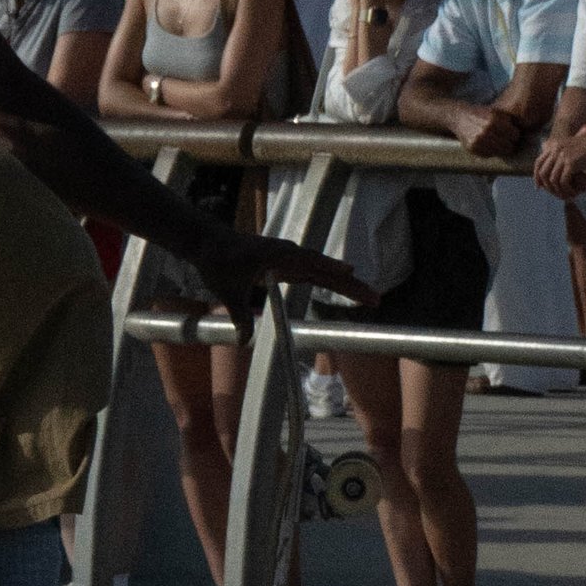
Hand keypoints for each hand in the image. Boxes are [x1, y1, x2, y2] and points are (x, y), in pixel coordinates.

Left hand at [190, 214, 372, 338]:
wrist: (210, 243)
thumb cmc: (218, 262)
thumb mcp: (227, 292)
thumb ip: (239, 317)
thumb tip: (243, 342)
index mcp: (279, 256)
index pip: (312, 265)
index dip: (334, 272)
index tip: (354, 277)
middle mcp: (290, 254)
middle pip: (327, 271)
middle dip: (352, 285)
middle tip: (376, 299)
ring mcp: (291, 258)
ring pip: (326, 272)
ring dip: (347, 283)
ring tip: (370, 296)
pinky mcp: (289, 264)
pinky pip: (316, 273)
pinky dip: (332, 279)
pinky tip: (346, 284)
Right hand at [456, 103, 526, 163]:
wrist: (459, 117)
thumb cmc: (481, 114)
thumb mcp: (495, 111)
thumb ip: (508, 121)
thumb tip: (527, 132)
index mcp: (494, 119)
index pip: (515, 135)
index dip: (515, 135)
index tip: (512, 134)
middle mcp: (486, 130)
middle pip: (509, 145)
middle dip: (509, 143)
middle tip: (505, 140)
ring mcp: (479, 140)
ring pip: (500, 152)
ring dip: (501, 149)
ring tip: (497, 143)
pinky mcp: (473, 148)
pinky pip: (489, 155)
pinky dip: (491, 152)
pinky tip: (488, 145)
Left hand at [532, 123, 585, 201]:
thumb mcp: (572, 147)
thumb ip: (561, 154)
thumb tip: (551, 172)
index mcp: (554, 145)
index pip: (538, 163)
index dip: (537, 177)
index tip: (540, 188)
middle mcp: (555, 149)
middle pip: (543, 173)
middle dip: (548, 187)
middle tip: (558, 195)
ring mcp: (562, 155)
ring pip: (553, 180)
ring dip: (559, 191)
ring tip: (568, 196)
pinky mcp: (571, 163)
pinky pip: (563, 182)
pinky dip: (567, 190)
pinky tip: (575, 192)